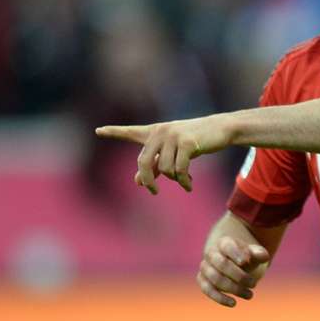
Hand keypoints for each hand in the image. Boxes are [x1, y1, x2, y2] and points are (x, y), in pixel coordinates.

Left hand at [95, 114, 231, 193]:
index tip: (98, 130)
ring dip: (175, 179)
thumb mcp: (174, 151)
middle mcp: (161, 132)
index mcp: (155, 132)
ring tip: (185, 180)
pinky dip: (184, 181)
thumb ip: (155, 164)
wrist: (221, 129)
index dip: (114, 132)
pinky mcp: (188, 143)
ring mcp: (174, 136)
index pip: (131, 132)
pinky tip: (189, 185)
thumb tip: (137, 182)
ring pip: (164, 169)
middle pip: (143, 163)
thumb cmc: (197, 139)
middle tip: (153, 191)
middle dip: (148, 181)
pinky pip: (180, 170)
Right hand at [197, 236, 269, 306]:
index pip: (227, 246)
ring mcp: (205, 266)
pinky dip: (219, 297)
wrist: (233, 261)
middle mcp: (211, 253)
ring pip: (215, 278)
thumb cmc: (246, 257)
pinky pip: (207, 289)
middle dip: (239, 276)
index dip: (235, 253)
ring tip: (250, 295)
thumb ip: (259, 253)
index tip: (245, 262)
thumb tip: (263, 256)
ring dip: (233, 288)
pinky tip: (233, 303)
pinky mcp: (202, 280)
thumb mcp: (255, 253)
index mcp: (224, 243)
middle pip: (221, 263)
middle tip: (254, 284)